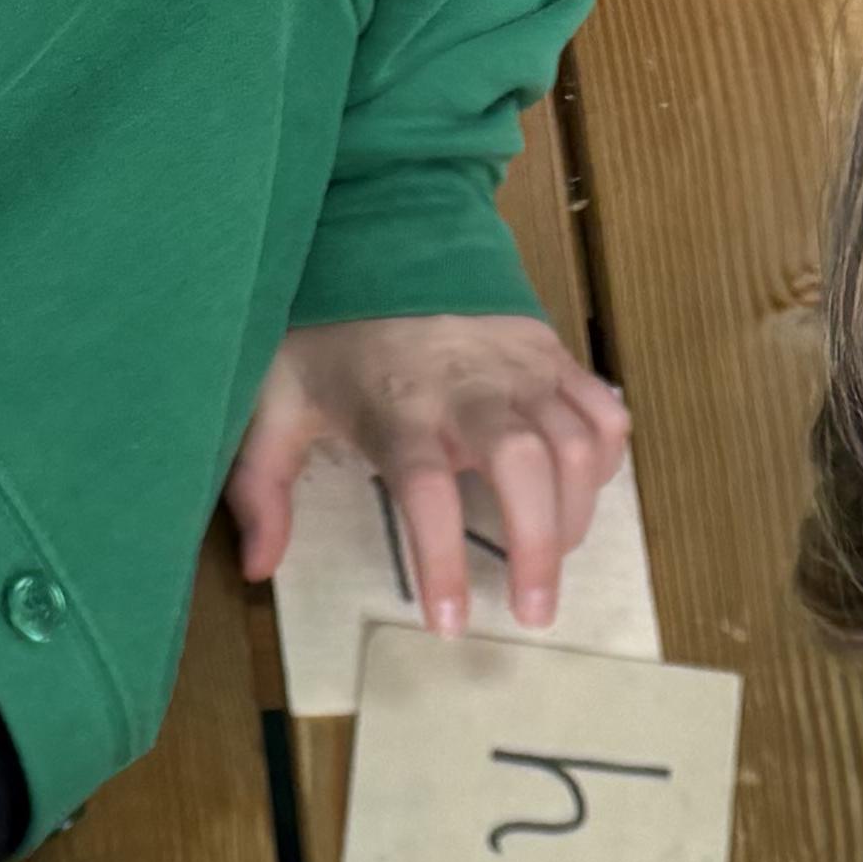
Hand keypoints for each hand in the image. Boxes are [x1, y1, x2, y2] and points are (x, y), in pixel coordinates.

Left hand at [227, 311, 630, 635]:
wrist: (387, 236)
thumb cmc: (333, 335)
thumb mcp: (275, 399)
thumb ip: (262, 484)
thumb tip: (257, 567)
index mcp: (399, 405)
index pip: (426, 490)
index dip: (441, 559)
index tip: (447, 625)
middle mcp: (470, 387)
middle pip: (525, 467)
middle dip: (539, 548)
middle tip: (534, 614)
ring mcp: (521, 369)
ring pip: (576, 446)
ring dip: (574, 516)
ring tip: (550, 559)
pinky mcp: (554, 357)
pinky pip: (602, 413)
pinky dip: (604, 462)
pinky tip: (577, 494)